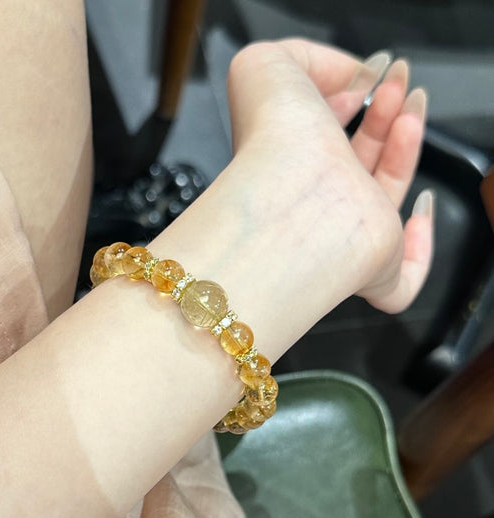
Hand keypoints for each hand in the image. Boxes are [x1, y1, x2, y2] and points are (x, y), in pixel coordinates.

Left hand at [227, 39, 431, 313]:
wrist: (297, 196)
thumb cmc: (275, 140)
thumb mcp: (270, 66)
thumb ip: (306, 60)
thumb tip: (352, 77)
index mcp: (287, 163)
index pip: (320, 134)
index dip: (347, 99)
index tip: (365, 75)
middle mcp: (315, 203)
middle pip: (357, 161)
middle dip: (382, 115)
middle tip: (395, 83)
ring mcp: (346, 240)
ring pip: (383, 202)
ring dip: (405, 148)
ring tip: (411, 106)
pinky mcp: (377, 272)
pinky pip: (401, 282)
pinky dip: (419, 249)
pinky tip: (421, 210)